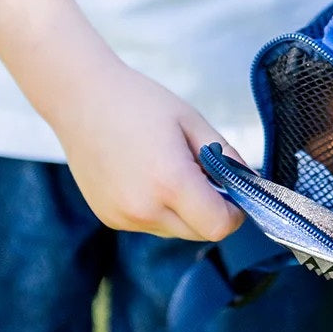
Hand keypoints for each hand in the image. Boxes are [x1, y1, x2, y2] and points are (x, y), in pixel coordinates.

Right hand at [52, 63, 247, 240]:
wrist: (82, 99)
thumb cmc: (140, 102)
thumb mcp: (193, 122)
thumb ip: (227, 157)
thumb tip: (250, 184)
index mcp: (170, 182)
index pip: (219, 226)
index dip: (235, 212)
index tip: (234, 190)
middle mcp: (144, 209)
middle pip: (199, 233)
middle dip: (211, 210)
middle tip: (204, 172)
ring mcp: (123, 218)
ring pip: (175, 230)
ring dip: (184, 210)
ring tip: (169, 167)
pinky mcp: (109, 218)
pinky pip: (150, 224)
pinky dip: (159, 207)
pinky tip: (146, 173)